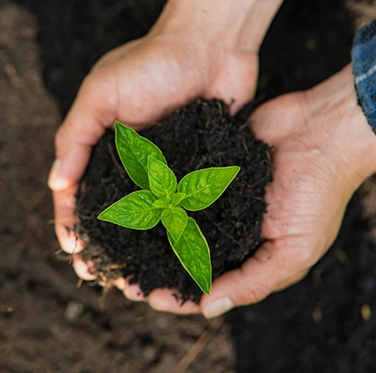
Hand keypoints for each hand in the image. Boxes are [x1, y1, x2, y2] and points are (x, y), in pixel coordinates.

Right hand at [47, 0, 281, 278]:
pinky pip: (182, 202)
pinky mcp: (195, 167)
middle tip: (100, 274)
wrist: (209, 47)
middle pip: (113, 209)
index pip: (80, 190)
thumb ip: (77, 134)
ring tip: (133, 274)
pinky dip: (173, 226)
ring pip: (146, 214)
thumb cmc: (153, 62)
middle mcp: (133, 160)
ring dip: (137, 243)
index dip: (72, 220)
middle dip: (104, 241)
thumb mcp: (102, 91)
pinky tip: (171, 249)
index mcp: (105, 144)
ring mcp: (166, 167)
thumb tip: (56, 182)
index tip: (72, 249)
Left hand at [140, 65, 375, 316]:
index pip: (205, 283)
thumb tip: (209, 309)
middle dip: (155, 265)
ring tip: (119, 240)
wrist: (321, 132)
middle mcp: (226, 228)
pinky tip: (136, 199)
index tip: (147, 295)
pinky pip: (178, 186)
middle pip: (183, 255)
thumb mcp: (295, 250)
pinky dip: (160, 194)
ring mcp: (215, 198)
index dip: (177, 294)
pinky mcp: (207, 170)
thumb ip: (254, 282)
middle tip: (123, 272)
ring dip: (150, 232)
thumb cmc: (317, 194)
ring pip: (175, 221)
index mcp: (246, 253)